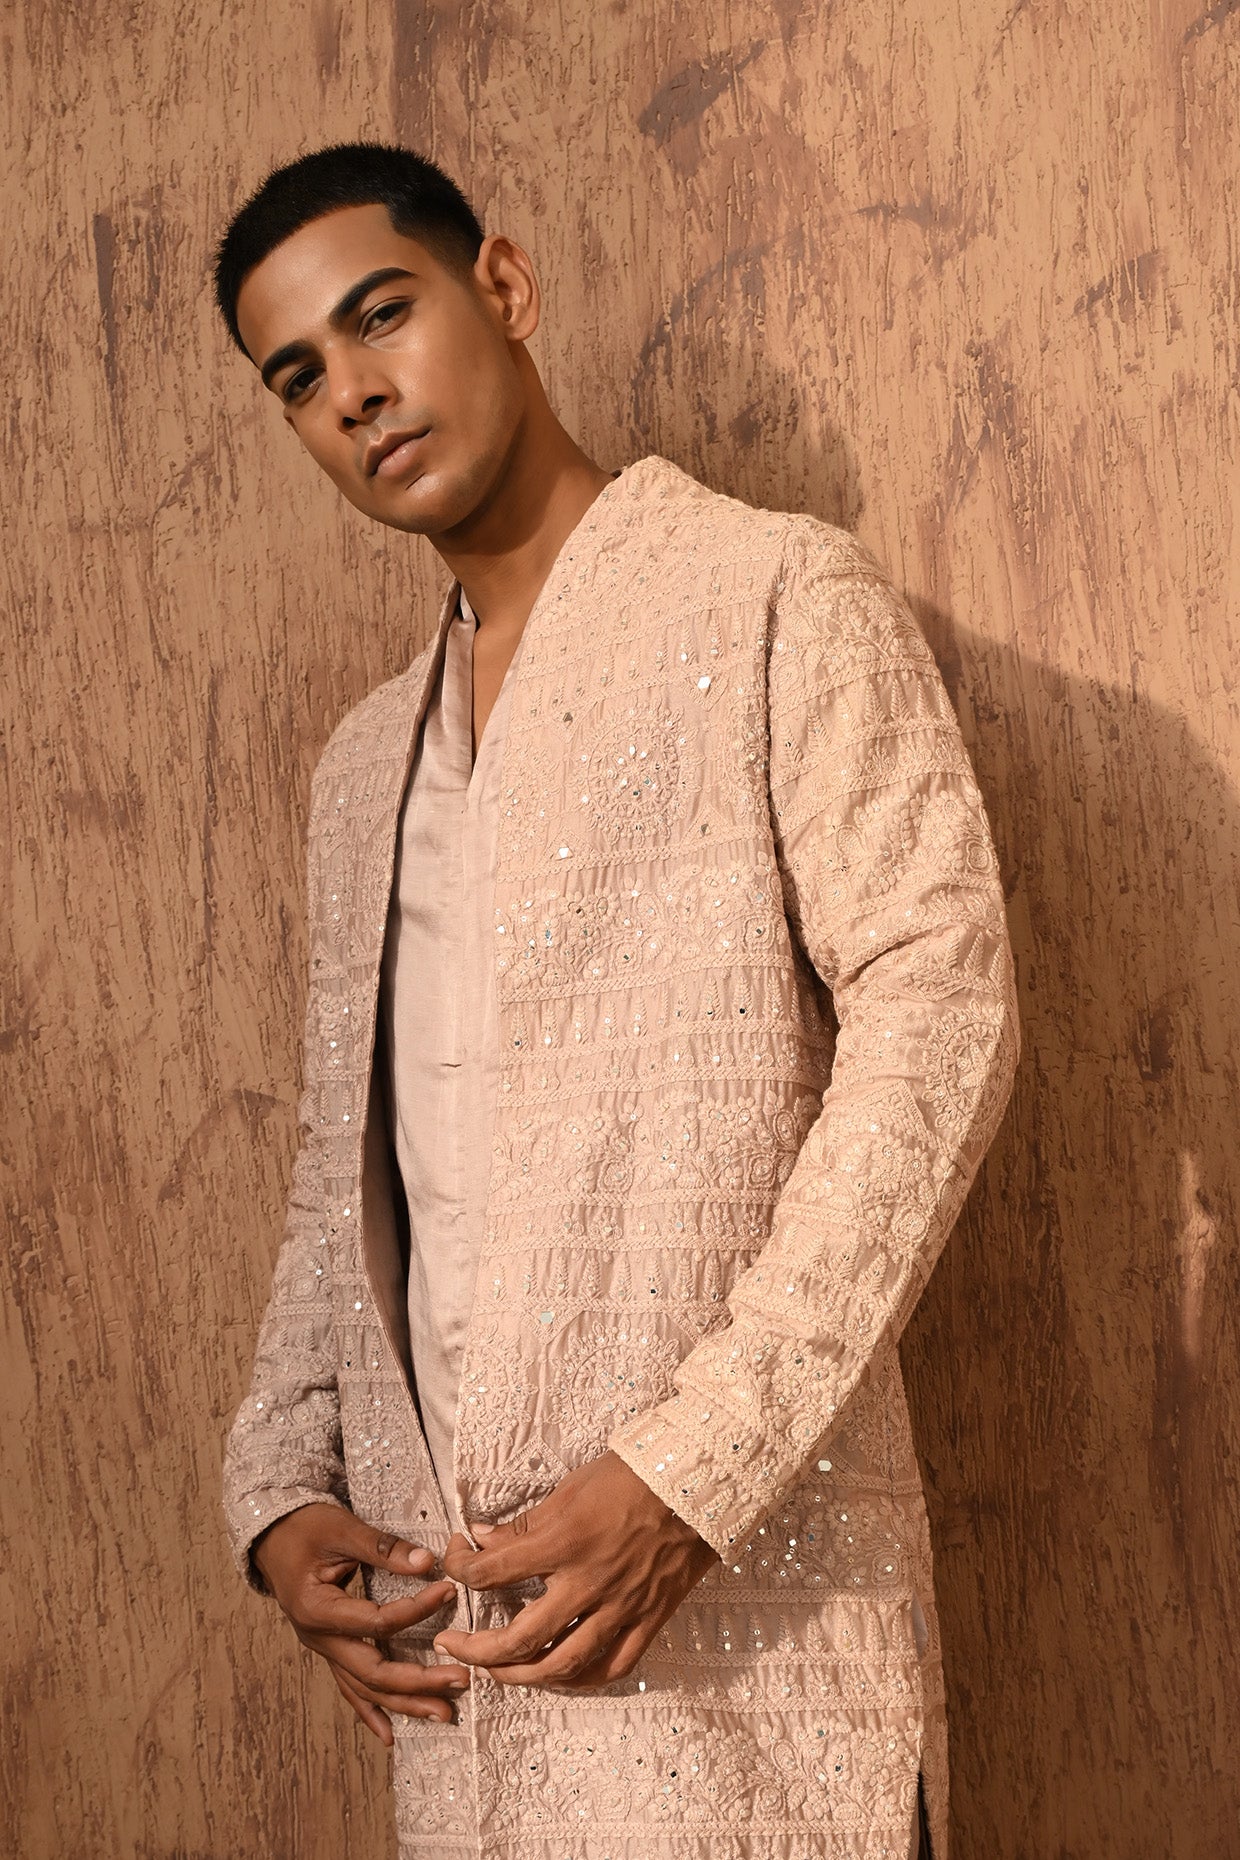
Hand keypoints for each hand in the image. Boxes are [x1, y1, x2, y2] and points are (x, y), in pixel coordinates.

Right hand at [252, 1502, 470, 1744]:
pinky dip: (371, 1711)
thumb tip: (428, 1562)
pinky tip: (390, 1733)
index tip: (449, 1591)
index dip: (416, 1610)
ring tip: (443, 1714)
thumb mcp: (342, 1529)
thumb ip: (383, 1548)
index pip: (376, 1622)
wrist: (271, 1535)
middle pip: (372, 1672)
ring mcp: (323, 1648)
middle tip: (459, 1680)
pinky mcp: (330, 1648)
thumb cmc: (304, 1528)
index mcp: (318, 1609)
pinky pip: (351, 1687)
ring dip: (404, 1702)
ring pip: (365, 1687)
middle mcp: (319, 1639)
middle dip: (418, 1681)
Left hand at [432, 1450, 719, 1690]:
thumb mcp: (569, 1488)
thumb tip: (482, 1539)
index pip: (492, 1572)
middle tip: (452, 1643)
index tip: (457, 1560)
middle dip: (475, 1648)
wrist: (697, 1483)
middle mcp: (589, 1583)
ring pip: (562, 1665)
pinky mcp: (648, 1619)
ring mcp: (621, 1607)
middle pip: (519, 1637)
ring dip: (520, 1675)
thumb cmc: (631, 1476)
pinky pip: (612, 1666)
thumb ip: (524, 1523)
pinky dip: (580, 1679)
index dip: (461, 1568)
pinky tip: (559, 1676)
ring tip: (496, 1671)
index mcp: (564, 1542)